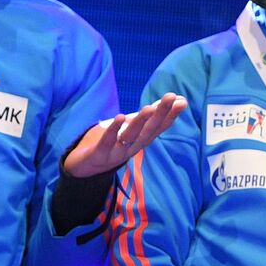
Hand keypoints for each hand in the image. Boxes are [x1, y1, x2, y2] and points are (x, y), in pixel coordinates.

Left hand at [62, 93, 186, 177]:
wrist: (84, 168)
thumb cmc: (110, 144)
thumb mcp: (130, 129)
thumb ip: (148, 117)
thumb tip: (173, 102)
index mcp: (139, 141)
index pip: (158, 128)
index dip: (170, 115)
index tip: (181, 101)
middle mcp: (132, 148)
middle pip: (148, 131)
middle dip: (160, 114)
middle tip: (171, 97)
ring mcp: (116, 153)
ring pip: (130, 136)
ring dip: (140, 122)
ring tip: (149, 107)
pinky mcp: (99, 155)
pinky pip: (107, 142)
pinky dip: (113, 130)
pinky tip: (120, 117)